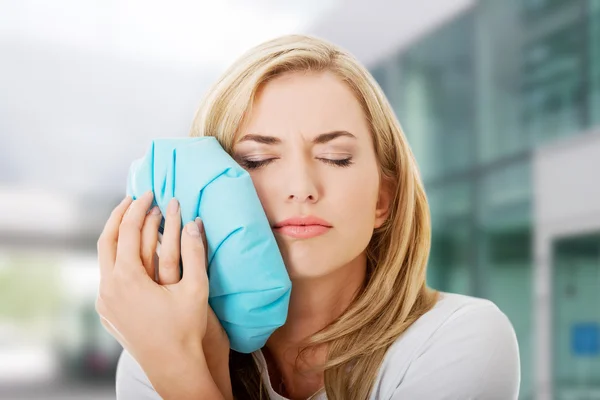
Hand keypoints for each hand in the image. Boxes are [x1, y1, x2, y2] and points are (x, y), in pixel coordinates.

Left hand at [95, 192, 230, 398]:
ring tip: (131, 222)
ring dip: (117, 237)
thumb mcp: (195, 287)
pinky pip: (107, 276)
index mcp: (127, 278)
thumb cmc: (186, 329)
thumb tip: (195, 222)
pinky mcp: (107, 313)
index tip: (150, 193)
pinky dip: (117, 258)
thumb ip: (195, 251)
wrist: (173, 366)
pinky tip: (130, 255)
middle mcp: (108, 288)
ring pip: (104, 259)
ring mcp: (104, 302)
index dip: (139, 208)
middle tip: (135, 198)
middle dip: (120, 215)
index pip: (127, 230)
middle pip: (106, 239)